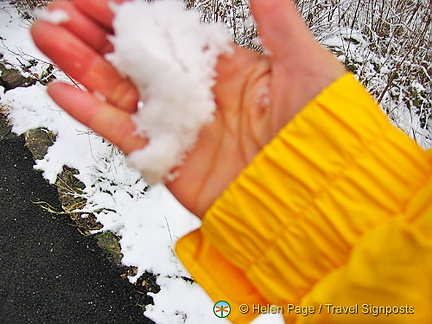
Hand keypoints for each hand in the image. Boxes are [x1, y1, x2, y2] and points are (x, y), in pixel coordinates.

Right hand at [31, 0, 344, 217]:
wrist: (317, 194)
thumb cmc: (321, 131)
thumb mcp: (302, 64)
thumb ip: (275, 18)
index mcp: (224, 70)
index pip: (166, 34)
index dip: (130, 13)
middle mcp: (197, 98)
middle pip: (135, 59)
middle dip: (94, 33)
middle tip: (60, 11)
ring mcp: (180, 130)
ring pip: (120, 91)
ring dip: (81, 65)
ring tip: (49, 36)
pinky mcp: (169, 162)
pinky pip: (122, 134)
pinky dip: (90, 113)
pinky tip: (64, 91)